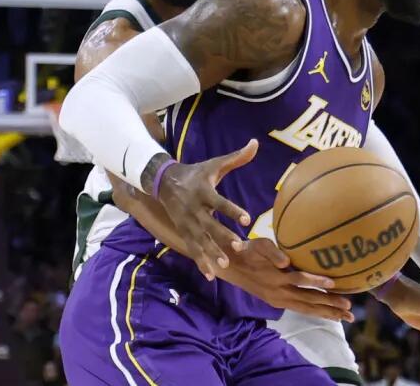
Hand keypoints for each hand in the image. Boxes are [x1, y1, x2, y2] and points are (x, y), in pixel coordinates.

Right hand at [153, 139, 257, 278]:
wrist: (163, 181)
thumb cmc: (197, 173)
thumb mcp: (214, 164)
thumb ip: (236, 157)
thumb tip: (256, 143)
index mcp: (203, 191)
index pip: (219, 201)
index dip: (232, 209)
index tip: (247, 218)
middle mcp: (193, 208)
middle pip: (209, 224)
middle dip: (222, 235)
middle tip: (237, 246)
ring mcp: (186, 222)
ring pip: (200, 239)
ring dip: (211, 252)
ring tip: (225, 265)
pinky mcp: (182, 231)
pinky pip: (192, 248)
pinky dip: (200, 261)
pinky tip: (210, 275)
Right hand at [215, 238, 353, 321]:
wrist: (231, 266)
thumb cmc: (249, 250)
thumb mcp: (258, 245)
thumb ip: (272, 252)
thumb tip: (286, 261)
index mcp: (276, 276)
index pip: (299, 279)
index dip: (316, 281)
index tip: (334, 283)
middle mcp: (279, 291)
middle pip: (307, 299)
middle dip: (329, 304)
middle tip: (349, 308)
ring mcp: (279, 299)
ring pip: (306, 308)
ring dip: (326, 313)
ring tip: (345, 317)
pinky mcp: (278, 302)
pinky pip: (300, 309)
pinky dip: (316, 312)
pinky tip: (329, 315)